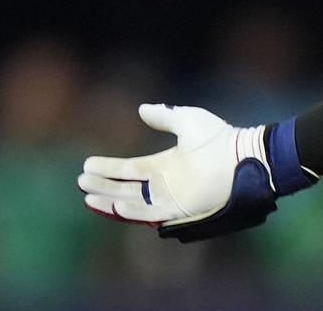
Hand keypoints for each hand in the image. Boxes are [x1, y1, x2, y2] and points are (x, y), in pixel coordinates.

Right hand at [79, 104, 284, 241]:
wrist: (241, 156)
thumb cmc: (219, 138)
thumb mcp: (187, 120)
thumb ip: (164, 116)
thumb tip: (142, 109)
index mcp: (167, 164)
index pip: (131, 169)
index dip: (109, 168)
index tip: (88, 164)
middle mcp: (165, 183)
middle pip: (126, 187)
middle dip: (103, 185)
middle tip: (81, 182)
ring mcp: (171, 197)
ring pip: (132, 202)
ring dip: (109, 199)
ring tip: (87, 196)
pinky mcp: (179, 209)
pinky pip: (149, 214)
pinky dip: (130, 212)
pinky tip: (112, 205)